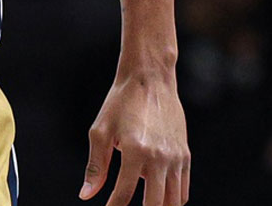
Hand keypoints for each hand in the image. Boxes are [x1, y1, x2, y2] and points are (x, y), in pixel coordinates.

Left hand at [81, 67, 190, 205]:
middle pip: (155, 204)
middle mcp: (160, 157)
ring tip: (144, 205)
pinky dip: (171, 200)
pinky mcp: (185, 155)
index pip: (124, 194)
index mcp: (135, 150)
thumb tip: (86, 195)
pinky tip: (156, 198)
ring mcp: (176, 157)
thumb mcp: (100, 131)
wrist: (150, 79)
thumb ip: (95, 166)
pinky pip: (183, 190)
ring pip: (173, 201)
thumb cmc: (120, 103)